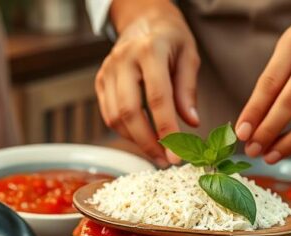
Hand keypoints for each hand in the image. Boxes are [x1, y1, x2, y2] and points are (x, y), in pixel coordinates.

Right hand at [96, 0, 200, 164]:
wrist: (142, 20)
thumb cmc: (170, 38)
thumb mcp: (188, 56)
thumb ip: (187, 90)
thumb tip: (190, 123)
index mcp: (149, 51)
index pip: (157, 98)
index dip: (167, 130)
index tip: (176, 155)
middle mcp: (123, 60)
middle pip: (129, 112)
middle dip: (147, 142)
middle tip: (165, 160)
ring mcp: (107, 71)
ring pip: (115, 118)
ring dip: (136, 141)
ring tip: (157, 151)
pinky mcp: (100, 81)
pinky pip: (109, 115)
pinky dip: (125, 132)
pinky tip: (143, 138)